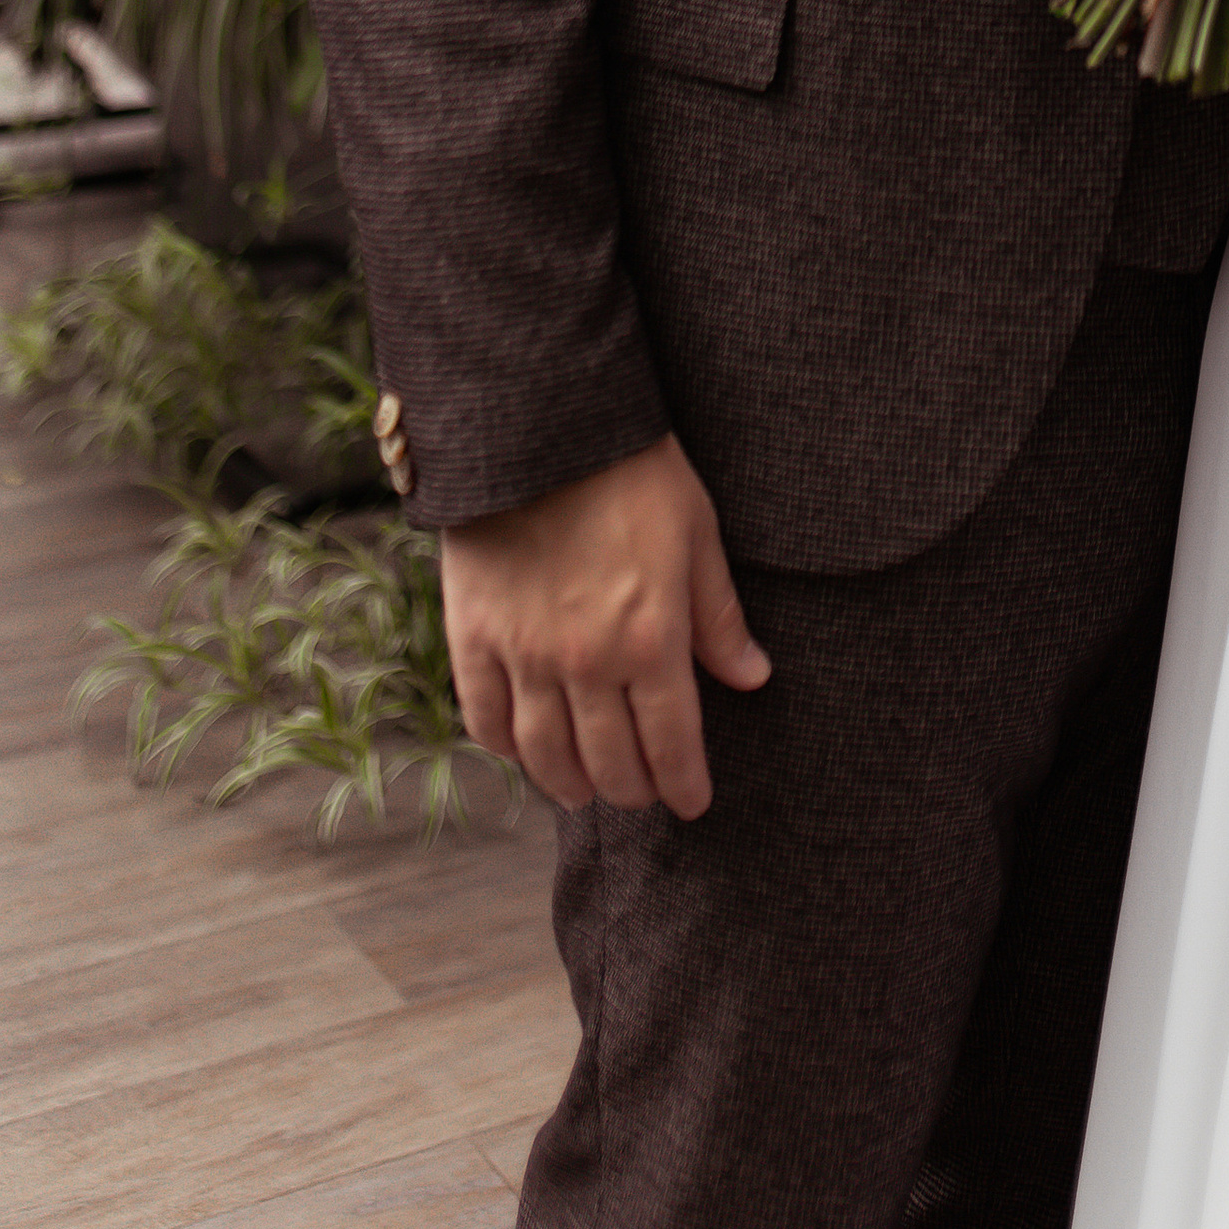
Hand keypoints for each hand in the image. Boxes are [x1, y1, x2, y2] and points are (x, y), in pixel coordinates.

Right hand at [441, 432, 769, 817]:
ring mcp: (525, 653)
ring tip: (584, 793)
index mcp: (652, 638)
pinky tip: (523, 752)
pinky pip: (486, 717)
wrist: (544, 426)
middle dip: (633, 789)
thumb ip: (720, 617)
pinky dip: (506, 748)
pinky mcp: (474, 636)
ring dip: (570, 784)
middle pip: (610, 760)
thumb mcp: (697, 534)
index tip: (693, 803)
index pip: (672, 742)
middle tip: (642, 795)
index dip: (684, 783)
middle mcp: (588, 661)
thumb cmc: (634, 471)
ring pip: (547, 754)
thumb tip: (753, 677)